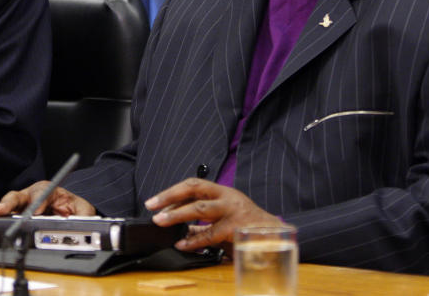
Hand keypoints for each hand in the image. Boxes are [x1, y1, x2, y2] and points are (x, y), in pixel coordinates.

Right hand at [0, 181, 96, 216]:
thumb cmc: (76, 208)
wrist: (72, 212)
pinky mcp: (20, 216)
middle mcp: (34, 195)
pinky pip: (10, 217)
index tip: (36, 211)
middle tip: (1, 210)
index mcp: (50, 190)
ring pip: (11, 205)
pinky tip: (0, 225)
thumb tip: (82, 225)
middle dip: (10, 202)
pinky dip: (5, 221)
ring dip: (4, 210)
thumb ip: (83, 218)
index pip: (41, 193)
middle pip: (19, 196)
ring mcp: (25, 206)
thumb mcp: (84, 211)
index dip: (37, 202)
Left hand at [145, 178, 280, 251]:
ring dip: (177, 215)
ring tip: (161, 222)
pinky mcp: (236, 229)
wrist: (275, 236)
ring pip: (200, 209)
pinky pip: (210, 234)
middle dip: (170, 197)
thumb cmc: (248, 225)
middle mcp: (227, 197)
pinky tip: (182, 244)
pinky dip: (193, 240)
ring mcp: (232, 211)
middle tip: (152, 206)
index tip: (155, 201)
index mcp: (223, 192)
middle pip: (194, 190)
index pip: (194, 185)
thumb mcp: (225, 217)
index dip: (173, 191)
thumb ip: (203, 222)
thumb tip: (181, 228)